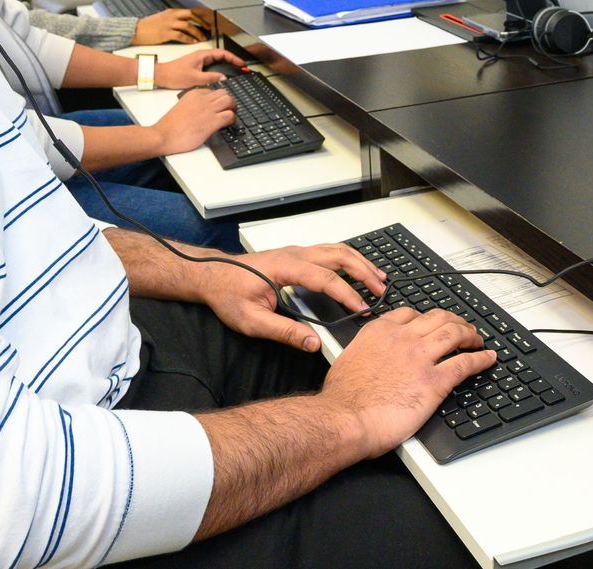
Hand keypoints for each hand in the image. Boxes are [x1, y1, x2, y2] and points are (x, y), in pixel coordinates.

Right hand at [133, 8, 208, 44]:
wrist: (136, 31)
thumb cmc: (147, 27)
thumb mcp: (161, 18)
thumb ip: (172, 19)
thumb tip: (183, 23)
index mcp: (171, 11)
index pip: (189, 11)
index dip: (199, 16)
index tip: (206, 21)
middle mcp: (171, 16)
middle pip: (191, 15)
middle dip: (201, 22)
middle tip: (207, 29)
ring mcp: (169, 24)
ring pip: (188, 26)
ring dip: (197, 32)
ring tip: (202, 38)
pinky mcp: (166, 33)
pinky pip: (181, 35)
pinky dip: (189, 39)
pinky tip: (193, 42)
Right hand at [152, 86, 235, 153]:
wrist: (164, 135)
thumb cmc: (170, 126)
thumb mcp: (181, 107)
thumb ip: (193, 105)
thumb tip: (202, 111)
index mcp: (193, 94)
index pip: (213, 91)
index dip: (218, 99)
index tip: (219, 106)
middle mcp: (202, 100)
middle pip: (224, 93)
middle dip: (229, 101)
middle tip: (229, 109)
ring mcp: (208, 110)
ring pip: (229, 101)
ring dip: (233, 108)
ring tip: (230, 115)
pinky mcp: (212, 121)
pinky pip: (230, 115)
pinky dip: (232, 119)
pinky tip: (227, 124)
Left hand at [156, 48, 245, 89]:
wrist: (161, 76)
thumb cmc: (174, 74)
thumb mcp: (195, 78)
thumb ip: (211, 78)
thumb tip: (223, 78)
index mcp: (202, 55)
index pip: (223, 53)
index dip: (234, 58)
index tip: (242, 64)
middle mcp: (202, 56)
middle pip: (221, 56)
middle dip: (232, 61)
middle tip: (241, 68)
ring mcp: (199, 61)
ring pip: (217, 62)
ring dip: (226, 66)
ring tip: (235, 72)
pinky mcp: (197, 67)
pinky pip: (211, 67)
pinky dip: (219, 70)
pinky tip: (222, 77)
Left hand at [196, 244, 386, 351]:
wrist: (212, 276)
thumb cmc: (228, 294)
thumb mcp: (251, 321)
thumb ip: (284, 332)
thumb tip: (312, 342)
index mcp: (285, 267)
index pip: (325, 278)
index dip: (347, 294)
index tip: (362, 308)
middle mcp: (294, 254)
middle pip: (339, 255)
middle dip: (364, 271)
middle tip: (380, 289)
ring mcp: (296, 252)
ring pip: (337, 249)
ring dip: (360, 262)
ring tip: (378, 278)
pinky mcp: (297, 255)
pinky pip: (330, 251)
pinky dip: (349, 259)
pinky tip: (357, 270)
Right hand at [321, 307, 492, 457]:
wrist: (345, 418)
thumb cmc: (342, 398)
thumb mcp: (348, 359)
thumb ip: (365, 351)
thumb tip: (370, 357)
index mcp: (380, 331)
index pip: (411, 314)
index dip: (427, 317)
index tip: (433, 323)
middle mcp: (402, 338)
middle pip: (438, 318)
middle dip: (454, 320)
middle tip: (463, 328)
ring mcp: (420, 358)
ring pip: (455, 333)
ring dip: (471, 334)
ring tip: (478, 339)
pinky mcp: (434, 381)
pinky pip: (465, 363)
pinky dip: (480, 358)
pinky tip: (488, 358)